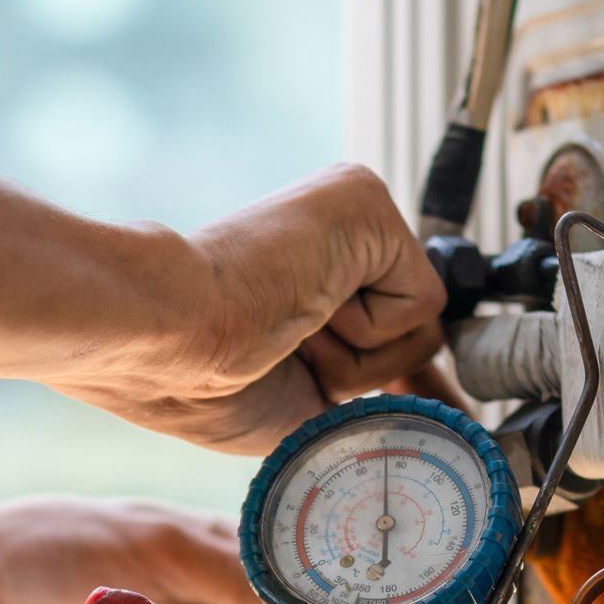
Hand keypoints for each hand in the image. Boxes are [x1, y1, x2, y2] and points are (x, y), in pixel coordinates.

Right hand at [70, 164, 445, 454]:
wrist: (166, 342)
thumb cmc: (202, 383)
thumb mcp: (304, 402)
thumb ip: (363, 389)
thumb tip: (438, 402)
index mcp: (314, 276)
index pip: (393, 332)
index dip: (383, 379)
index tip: (344, 394)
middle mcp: (339, 237)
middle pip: (415, 339)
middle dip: (360, 375)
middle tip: (282, 351)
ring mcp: (355, 213)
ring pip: (423, 328)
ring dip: (357, 359)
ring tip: (288, 328)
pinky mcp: (367, 201)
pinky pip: (421, 303)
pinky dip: (366, 333)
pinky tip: (304, 308)